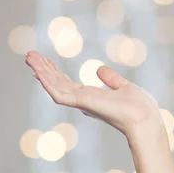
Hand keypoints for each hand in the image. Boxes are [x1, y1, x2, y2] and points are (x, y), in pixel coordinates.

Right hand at [24, 51, 162, 142]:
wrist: (144, 117)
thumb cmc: (138, 107)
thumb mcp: (124, 87)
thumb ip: (111, 79)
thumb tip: (99, 69)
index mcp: (91, 96)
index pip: (67, 83)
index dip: (55, 72)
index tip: (44, 61)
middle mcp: (83, 100)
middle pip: (57, 83)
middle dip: (43, 69)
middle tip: (29, 55)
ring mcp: (81, 103)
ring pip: (54, 87)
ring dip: (41, 72)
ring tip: (29, 58)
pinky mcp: (82, 104)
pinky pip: (60, 94)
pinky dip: (48, 83)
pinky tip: (38, 72)